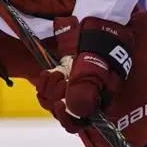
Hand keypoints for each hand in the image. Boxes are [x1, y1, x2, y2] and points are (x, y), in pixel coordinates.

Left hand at [35, 16, 134, 132]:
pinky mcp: (64, 79)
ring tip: (54, 74)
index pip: (80, 122)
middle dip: (56, 97)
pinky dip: (45, 83)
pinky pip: (48, 90)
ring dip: (49, 89)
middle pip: (64, 113)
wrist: (99, 25)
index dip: (67, 118)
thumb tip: (76, 111)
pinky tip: (48, 73)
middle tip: (60, 78)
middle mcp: (86, 98)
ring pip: (54, 101)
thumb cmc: (101, 45)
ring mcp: (74, 88)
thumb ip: (86, 87)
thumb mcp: (95, 65)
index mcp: (98, 99)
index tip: (59, 105)